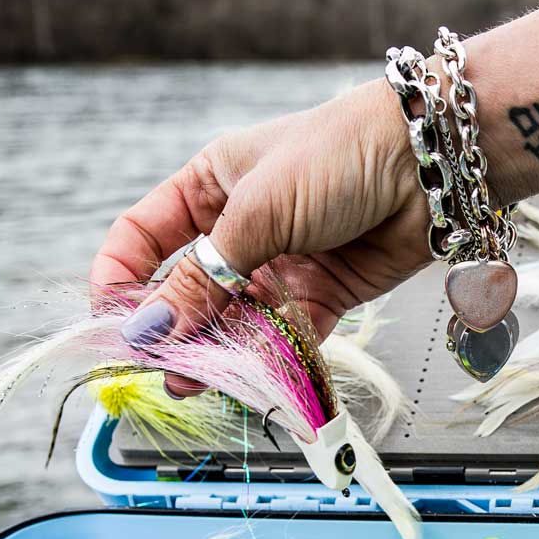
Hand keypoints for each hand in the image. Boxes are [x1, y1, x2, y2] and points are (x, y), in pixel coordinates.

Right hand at [90, 78, 430, 396]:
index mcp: (210, 187)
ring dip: (215, 351)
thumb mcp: (257, 211)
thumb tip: (151, 329)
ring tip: (195, 382)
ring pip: (235, 319)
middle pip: (189, 288)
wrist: (428, 164)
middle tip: (158, 366)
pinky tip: (248, 378)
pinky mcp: (322, 294)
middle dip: (171, 328)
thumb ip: (206, 276)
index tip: (111, 320)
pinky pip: (284, 335)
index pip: (144, 237)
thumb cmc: (338, 155)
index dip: (121, 277)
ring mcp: (280, 264)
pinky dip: (268, 358)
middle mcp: (240, 228)